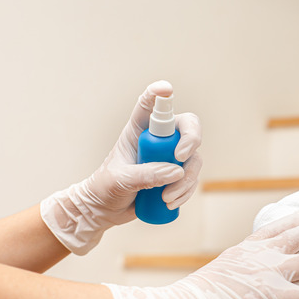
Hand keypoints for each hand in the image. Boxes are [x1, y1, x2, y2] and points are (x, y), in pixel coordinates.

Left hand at [41, 81, 202, 254]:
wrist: (104, 210)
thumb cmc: (105, 188)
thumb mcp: (120, 179)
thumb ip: (146, 174)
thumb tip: (176, 172)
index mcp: (137, 131)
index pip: (149, 106)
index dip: (158, 94)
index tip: (166, 89)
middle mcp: (158, 140)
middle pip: (186, 127)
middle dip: (190, 140)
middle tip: (181, 158)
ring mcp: (169, 158)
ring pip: (193, 158)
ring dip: (186, 179)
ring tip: (167, 198)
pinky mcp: (176, 176)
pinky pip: (192, 178)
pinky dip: (186, 191)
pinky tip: (171, 203)